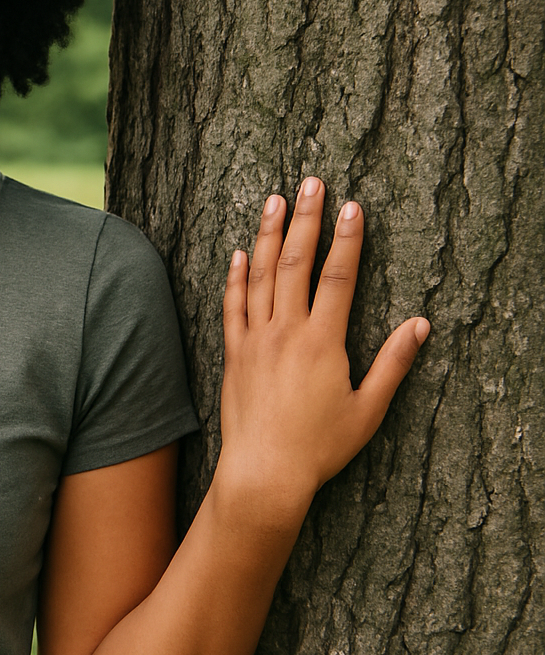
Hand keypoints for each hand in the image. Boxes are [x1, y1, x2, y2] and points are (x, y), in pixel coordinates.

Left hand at [217, 178, 429, 517]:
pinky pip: (232, 306)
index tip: (353, 205)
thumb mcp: (369, 408)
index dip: (347, 238)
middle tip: (311, 182)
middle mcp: (285, 332)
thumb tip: (421, 325)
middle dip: (306, 219)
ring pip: (259, 275)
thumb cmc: (320, 446)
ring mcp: (254, 340)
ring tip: (274, 200)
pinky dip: (236, 277)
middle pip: (295, 262)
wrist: (264, 472)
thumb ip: (394, 363)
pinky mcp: (233, 353)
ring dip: (267, 234)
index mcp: (323, 341)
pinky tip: (238, 253)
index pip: (338, 276)